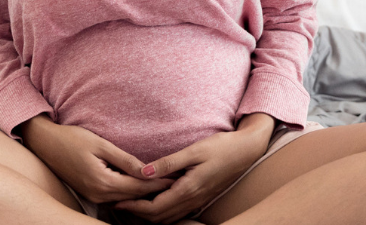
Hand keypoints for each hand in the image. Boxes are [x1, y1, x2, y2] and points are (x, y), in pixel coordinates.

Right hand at [19, 115, 175, 204]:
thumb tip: (147, 170)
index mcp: (102, 182)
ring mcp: (93, 196)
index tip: (177, 178)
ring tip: (165, 186)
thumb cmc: (71, 139)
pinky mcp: (90, 193)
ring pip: (125, 198)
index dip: (159, 183)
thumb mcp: (100, 145)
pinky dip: (130, 192)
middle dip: (156, 190)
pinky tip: (142, 186)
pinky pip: (116, 196)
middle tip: (178, 183)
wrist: (45, 144)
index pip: (138, 187)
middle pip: (134, 196)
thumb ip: (124, 160)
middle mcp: (98, 194)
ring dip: (144, 193)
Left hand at [113, 115, 274, 223]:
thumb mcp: (194, 151)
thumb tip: (143, 173)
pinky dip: (162, 211)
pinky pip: (177, 213)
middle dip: (137, 213)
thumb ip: (168, 163)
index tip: (118, 201)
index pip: (154, 208)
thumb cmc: (221, 147)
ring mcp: (197, 201)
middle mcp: (192, 200)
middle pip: (159, 217)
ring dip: (149, 214)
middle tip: (119, 202)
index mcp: (188, 190)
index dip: (134, 207)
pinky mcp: (201, 198)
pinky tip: (154, 200)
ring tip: (132, 202)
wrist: (246, 151)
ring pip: (168, 218)